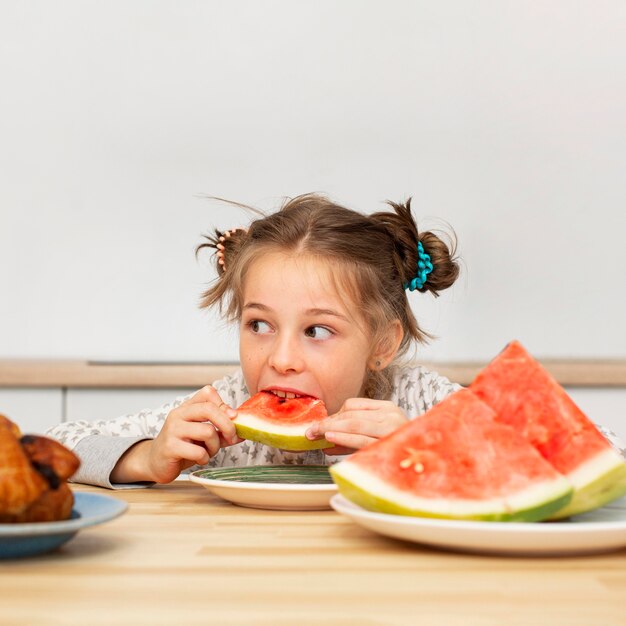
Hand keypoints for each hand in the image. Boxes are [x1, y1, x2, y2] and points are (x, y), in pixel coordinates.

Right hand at [112, 386, 242, 483]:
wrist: (156, 462)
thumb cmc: (182, 446)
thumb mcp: (203, 435)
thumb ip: (222, 431)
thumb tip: (245, 431)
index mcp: (187, 407)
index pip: (208, 393)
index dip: (224, 405)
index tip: (233, 418)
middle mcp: (178, 414)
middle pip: (209, 409)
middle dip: (227, 425)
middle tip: (232, 437)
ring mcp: (173, 430)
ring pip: (207, 432)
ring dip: (214, 446)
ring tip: (209, 452)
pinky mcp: (170, 447)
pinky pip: (198, 451)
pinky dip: (205, 458)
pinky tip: (200, 459)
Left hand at [305, 398, 407, 455]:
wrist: (428, 463)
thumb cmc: (398, 450)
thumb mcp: (377, 435)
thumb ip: (353, 435)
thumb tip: (325, 440)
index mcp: (387, 408)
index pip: (352, 405)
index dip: (332, 416)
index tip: (319, 426)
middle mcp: (391, 415)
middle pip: (350, 415)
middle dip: (326, 423)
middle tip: (310, 431)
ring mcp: (391, 428)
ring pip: (353, 424)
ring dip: (330, 429)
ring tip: (315, 435)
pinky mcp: (389, 443)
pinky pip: (360, 439)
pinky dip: (342, 438)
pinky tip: (330, 439)